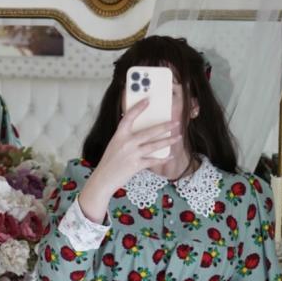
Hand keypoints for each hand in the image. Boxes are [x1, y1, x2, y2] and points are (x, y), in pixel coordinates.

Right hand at [78, 98, 179, 220]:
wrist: (103, 179)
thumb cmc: (109, 162)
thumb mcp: (114, 145)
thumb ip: (125, 138)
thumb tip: (141, 133)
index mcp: (119, 135)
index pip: (129, 117)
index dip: (138, 108)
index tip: (147, 101)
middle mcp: (126, 143)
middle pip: (149, 132)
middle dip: (164, 127)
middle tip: (175, 122)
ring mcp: (132, 154)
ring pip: (154, 145)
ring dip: (168, 141)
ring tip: (178, 137)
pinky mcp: (136, 165)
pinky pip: (153, 161)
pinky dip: (162, 159)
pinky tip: (170, 156)